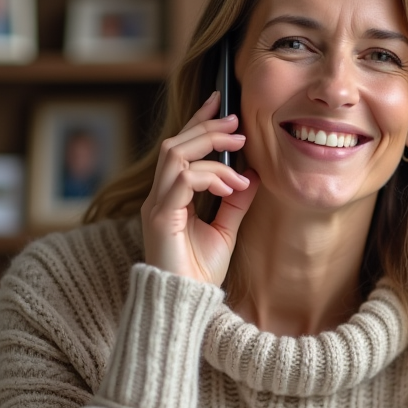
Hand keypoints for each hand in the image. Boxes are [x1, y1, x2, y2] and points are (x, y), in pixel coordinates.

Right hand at [140, 91, 257, 285]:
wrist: (185, 304)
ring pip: (175, 154)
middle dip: (208, 128)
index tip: (221, 102)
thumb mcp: (225, 230)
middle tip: (239, 125)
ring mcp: (156, 205)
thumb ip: (235, 201)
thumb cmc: (199, 272)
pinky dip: (210, 175)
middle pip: (175, 144)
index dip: (198, 122)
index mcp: (170, 196)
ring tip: (239, 151)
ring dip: (211, 149)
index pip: (180, 147)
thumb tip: (251, 174)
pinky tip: (231, 185)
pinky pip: (182, 180)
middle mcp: (158, 196)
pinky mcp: (160, 217)